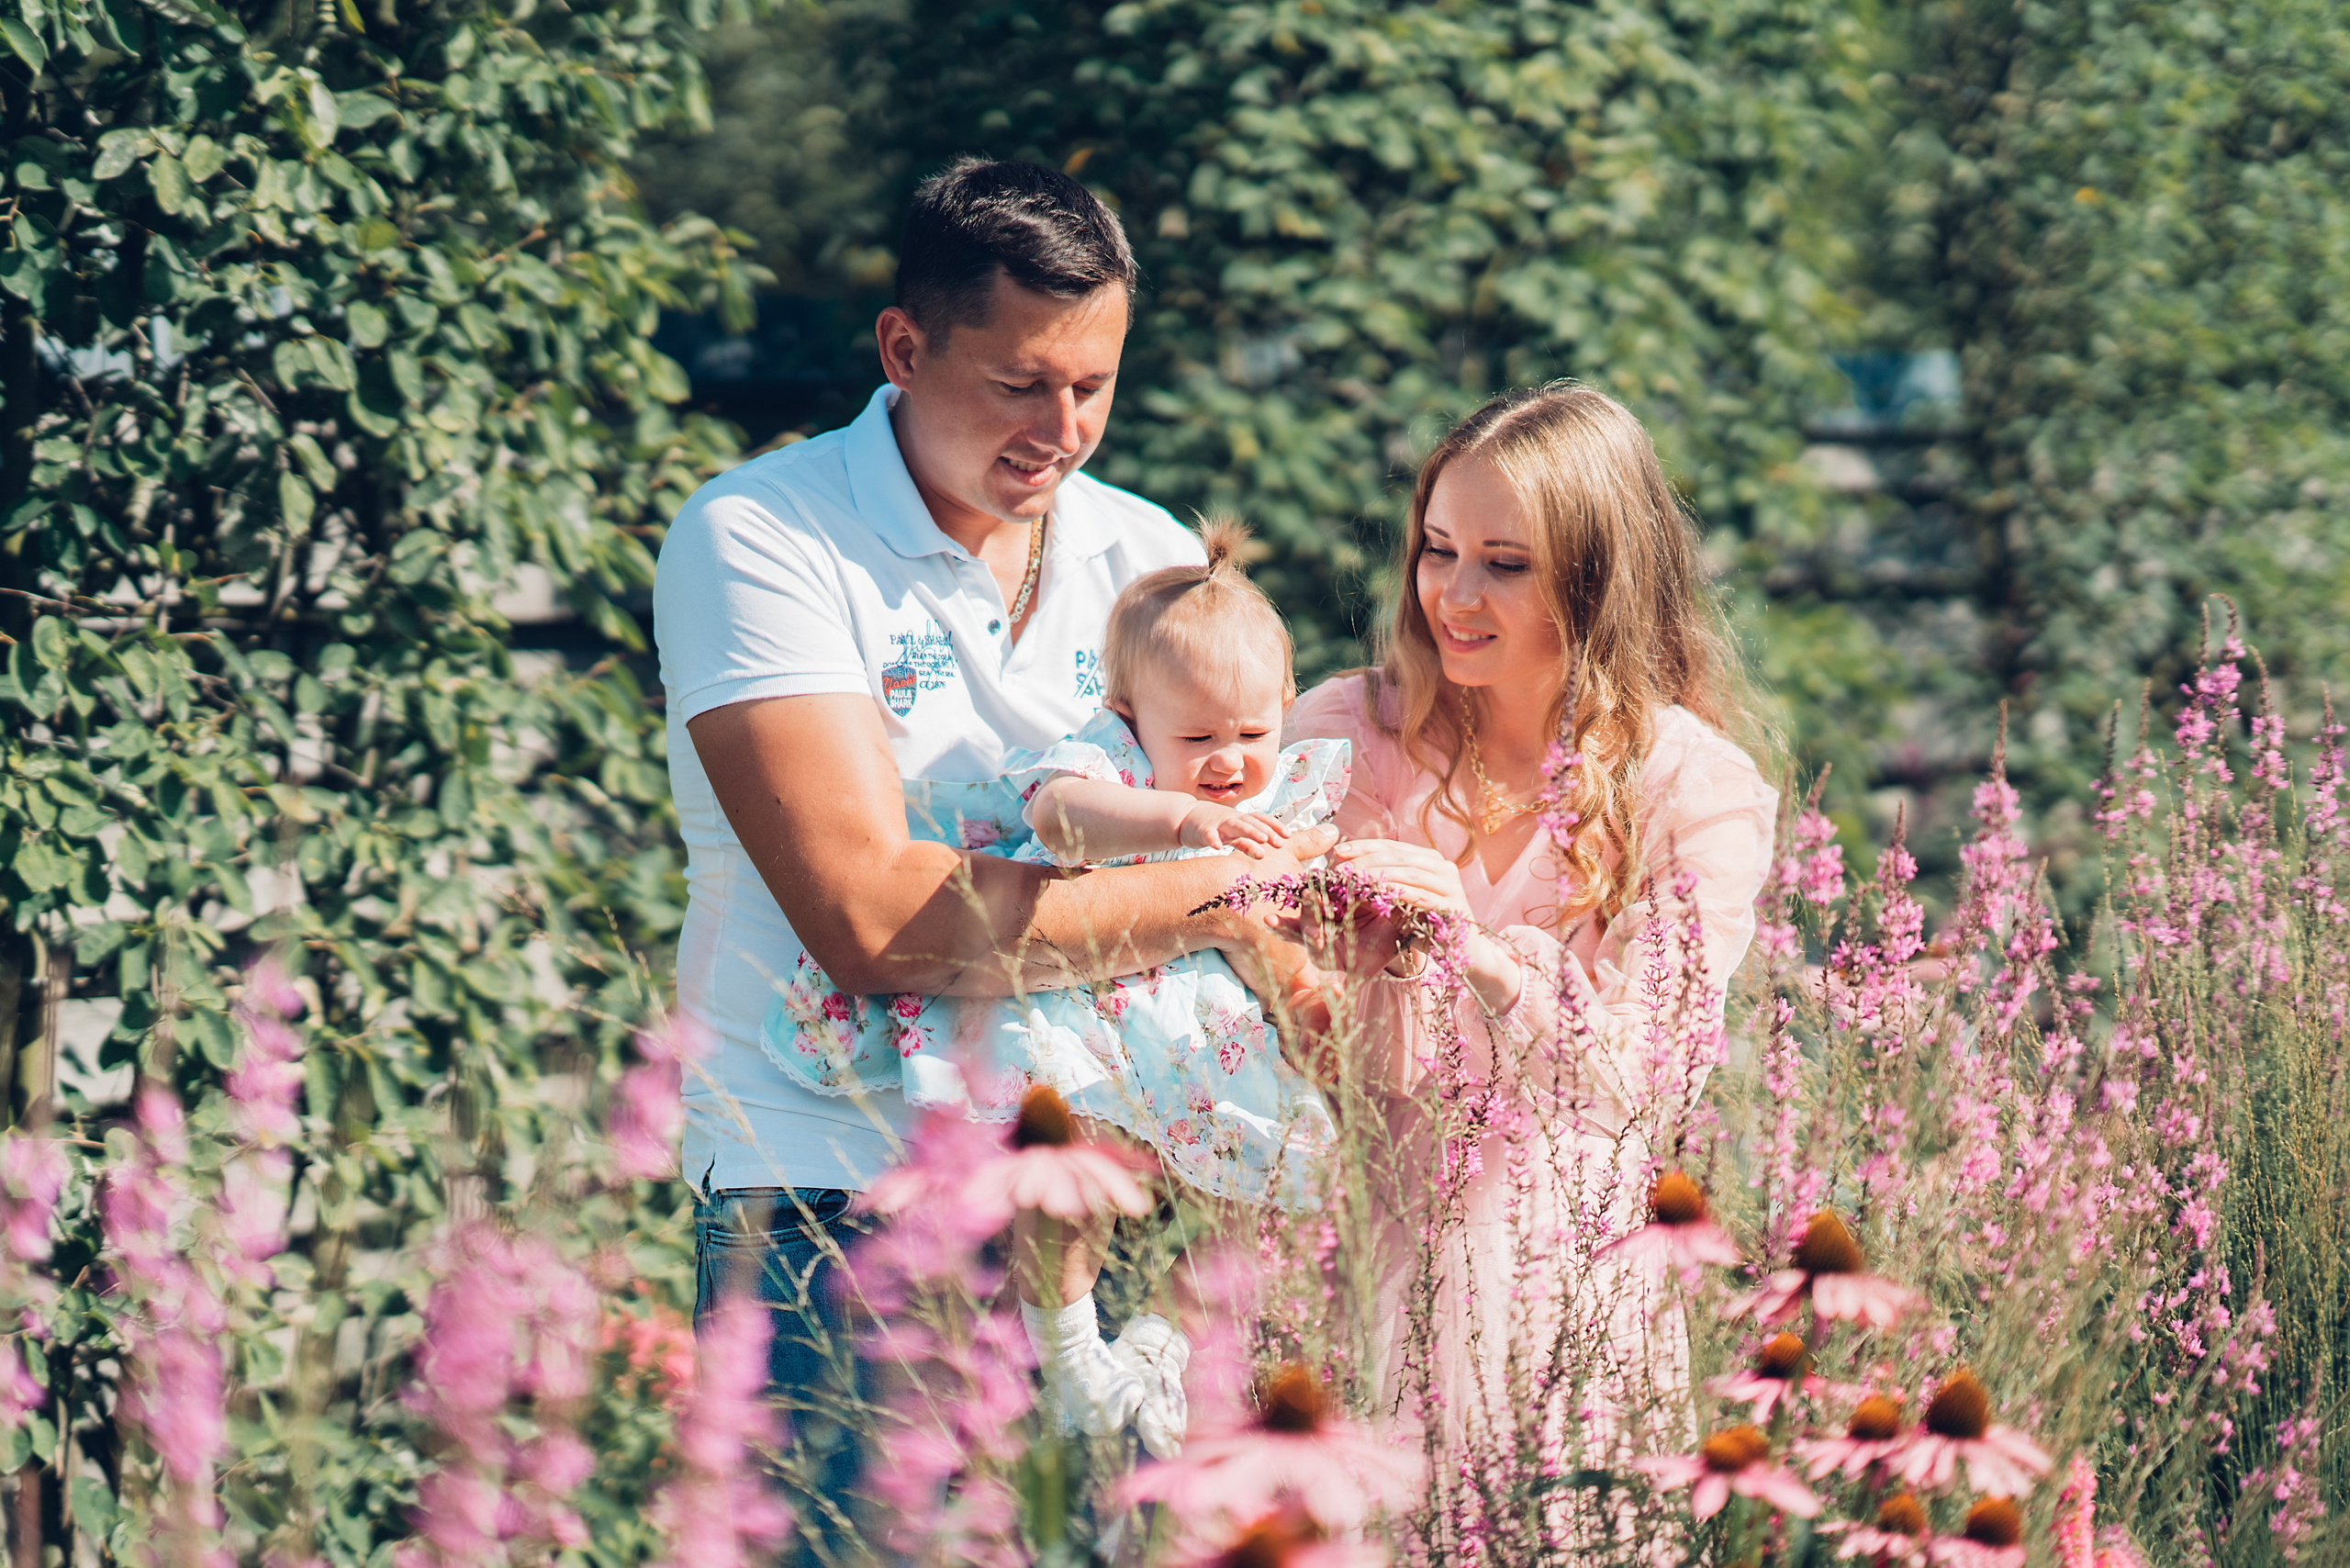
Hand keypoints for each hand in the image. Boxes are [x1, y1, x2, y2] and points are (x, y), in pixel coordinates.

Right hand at [1179, 802, 1291, 857]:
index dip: (1274, 826)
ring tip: (1262, 841)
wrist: (1185, 817)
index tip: (1288, 835)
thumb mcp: (1232, 835)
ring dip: (1249, 832)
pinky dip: (1212, 839)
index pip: (1261, 819)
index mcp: (1240, 819)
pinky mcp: (1202, 831)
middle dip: (1266, 831)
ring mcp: (1217, 824)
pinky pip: (1208, 835)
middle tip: (1279, 843)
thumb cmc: (1214, 826)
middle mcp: (1232, 819)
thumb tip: (1264, 854)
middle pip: (1251, 823)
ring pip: (1234, 826)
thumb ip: (1247, 843)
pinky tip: (1217, 847)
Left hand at [1327, 838, 1474, 920]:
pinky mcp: (1453, 905)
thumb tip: (1350, 869)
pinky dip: (1395, 893)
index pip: (1392, 846)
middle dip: (1366, 860)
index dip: (1364, 846)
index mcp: (1430, 860)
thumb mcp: (1404, 900)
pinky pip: (1419, 895)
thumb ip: (1387, 883)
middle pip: (1398, 856)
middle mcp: (1443, 867)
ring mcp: (1451, 885)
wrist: (1468, 954)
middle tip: (1340, 867)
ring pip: (1407, 872)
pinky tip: (1374, 895)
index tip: (1337, 851)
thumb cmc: (1429, 926)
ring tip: (1352, 881)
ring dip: (1377, 874)